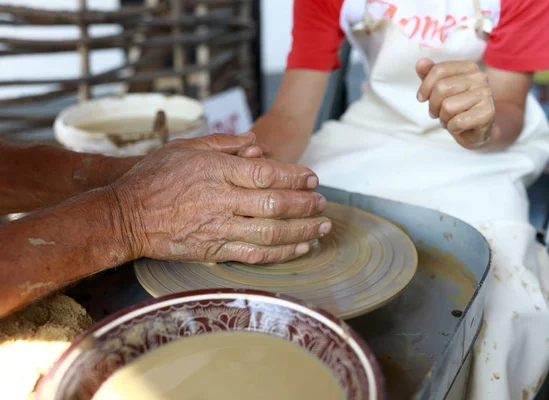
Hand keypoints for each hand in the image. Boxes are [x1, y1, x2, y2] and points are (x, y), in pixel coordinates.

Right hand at [110, 134, 330, 263]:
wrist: (126, 216)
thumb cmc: (153, 178)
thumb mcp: (185, 148)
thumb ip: (223, 144)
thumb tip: (255, 142)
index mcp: (217, 172)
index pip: (267, 174)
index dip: (295, 177)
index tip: (312, 178)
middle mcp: (223, 201)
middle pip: (276, 204)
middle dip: (306, 204)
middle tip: (323, 203)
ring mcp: (220, 228)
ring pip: (272, 233)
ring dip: (303, 231)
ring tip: (323, 227)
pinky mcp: (215, 250)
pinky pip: (256, 254)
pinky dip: (282, 253)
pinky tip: (300, 248)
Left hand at [416, 58, 496, 149]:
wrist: (476, 130)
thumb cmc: (456, 108)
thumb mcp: (439, 90)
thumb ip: (430, 74)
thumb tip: (421, 62)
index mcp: (469, 67)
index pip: (439, 70)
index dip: (425, 87)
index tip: (422, 98)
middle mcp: (480, 78)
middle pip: (441, 88)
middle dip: (433, 105)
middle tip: (438, 113)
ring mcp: (486, 94)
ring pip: (447, 106)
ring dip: (443, 118)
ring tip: (450, 119)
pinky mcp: (488, 113)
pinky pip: (457, 122)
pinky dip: (452, 128)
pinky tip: (459, 127)